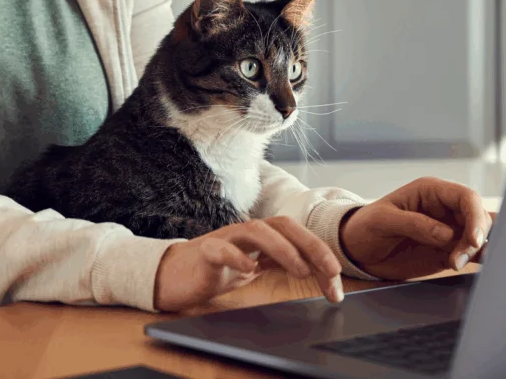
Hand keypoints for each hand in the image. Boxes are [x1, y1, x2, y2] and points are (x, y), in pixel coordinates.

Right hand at [154, 217, 343, 311]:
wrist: (170, 277)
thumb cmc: (212, 272)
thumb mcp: (252, 269)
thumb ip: (276, 264)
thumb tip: (314, 270)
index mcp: (259, 237)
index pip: (296, 235)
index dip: (319, 253)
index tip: (335, 281)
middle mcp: (244, 232)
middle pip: (282, 224)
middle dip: (310, 245)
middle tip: (330, 271)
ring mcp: (224, 239)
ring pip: (256, 230)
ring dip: (282, 249)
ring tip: (300, 270)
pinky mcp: (203, 252)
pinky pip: (220, 248)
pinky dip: (237, 256)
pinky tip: (250, 270)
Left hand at [338, 177, 494, 280]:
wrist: (358, 250)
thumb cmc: (366, 227)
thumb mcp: (383, 221)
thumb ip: (414, 224)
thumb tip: (447, 234)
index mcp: (431, 191)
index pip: (466, 197)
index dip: (475, 216)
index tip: (473, 240)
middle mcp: (445, 208)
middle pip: (479, 217)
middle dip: (475, 238)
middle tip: (457, 259)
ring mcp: (449, 229)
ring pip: (480, 235)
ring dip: (478, 250)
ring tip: (456, 264)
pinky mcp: (448, 250)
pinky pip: (471, 252)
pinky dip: (477, 259)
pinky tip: (472, 267)